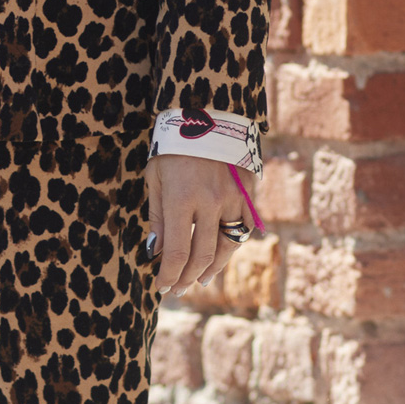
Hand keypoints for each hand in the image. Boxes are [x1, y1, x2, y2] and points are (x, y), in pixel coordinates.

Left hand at [145, 153, 250, 299]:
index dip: (169, 275)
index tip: (161, 286)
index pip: (177, 253)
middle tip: (178, 289)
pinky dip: (232, 247)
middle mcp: (210, 202)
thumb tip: (156, 251)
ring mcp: (233, 199)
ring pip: (227, 247)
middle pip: (202, 255)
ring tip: (200, 280)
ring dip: (213, 268)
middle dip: (187, 277)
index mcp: (182, 199)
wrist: (208, 115)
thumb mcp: (156, 178)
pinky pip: (243, 229)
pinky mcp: (248, 194)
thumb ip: (158, 217)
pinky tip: (221, 256)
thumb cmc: (173, 147)